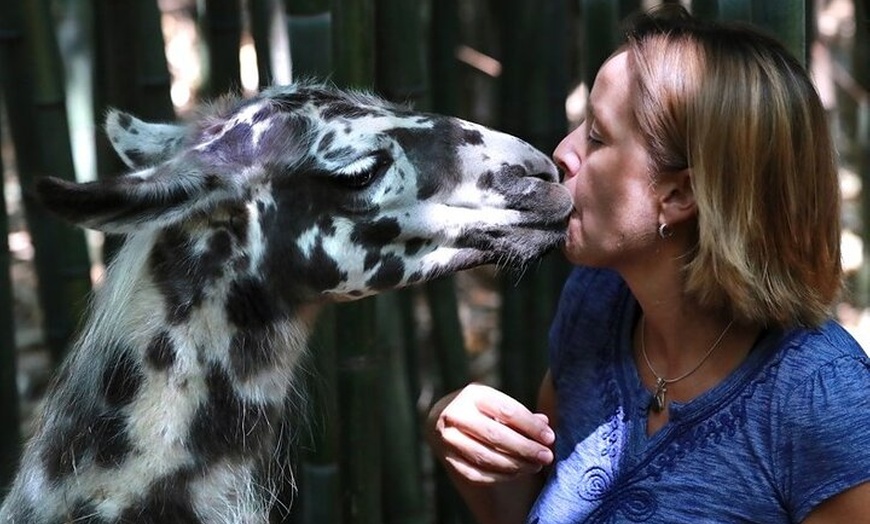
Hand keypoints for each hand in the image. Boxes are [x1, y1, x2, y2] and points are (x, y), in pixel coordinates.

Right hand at [427, 383, 554, 484]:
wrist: (443, 419)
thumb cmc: (483, 411)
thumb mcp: (499, 404)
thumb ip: (522, 415)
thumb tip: (546, 424)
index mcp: (472, 395)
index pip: (507, 411)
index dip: (531, 426)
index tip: (550, 437)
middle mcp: (455, 414)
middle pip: (496, 436)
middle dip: (525, 448)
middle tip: (547, 456)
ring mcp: (447, 439)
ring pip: (486, 457)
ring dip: (515, 465)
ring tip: (535, 466)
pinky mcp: (447, 459)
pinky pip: (477, 474)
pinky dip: (500, 476)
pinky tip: (517, 473)